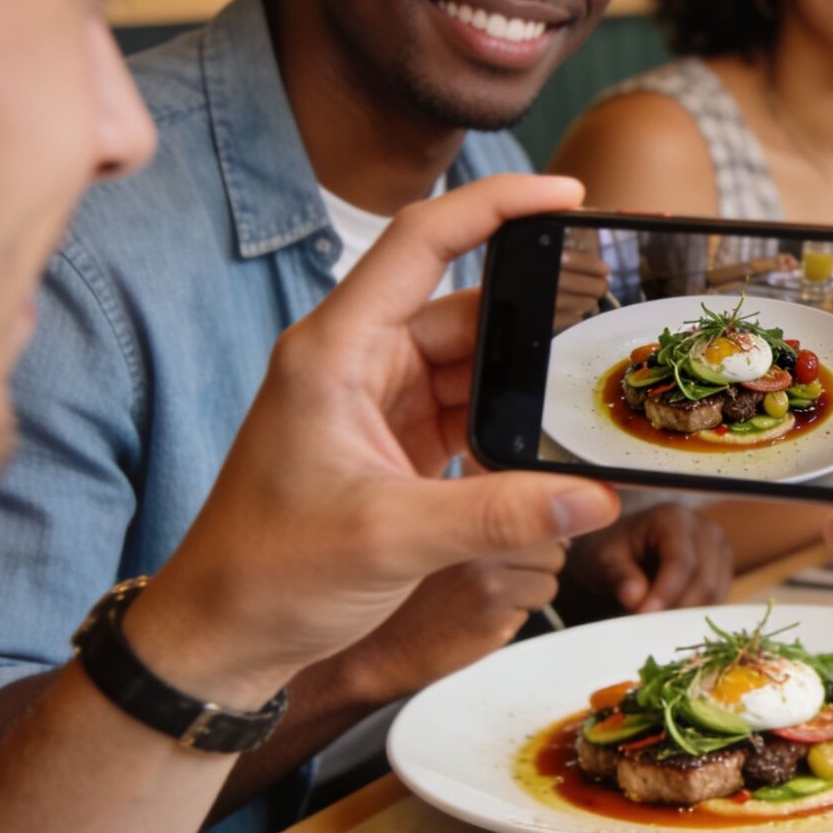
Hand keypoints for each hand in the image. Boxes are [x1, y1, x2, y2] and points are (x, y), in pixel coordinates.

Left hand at [126, 175, 620, 705]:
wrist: (219, 639)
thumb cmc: (267, 574)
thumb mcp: (391, 539)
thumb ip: (499, 515)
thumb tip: (593, 496)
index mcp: (336, 351)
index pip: (422, 241)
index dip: (497, 205)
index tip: (567, 194)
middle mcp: (357, 362)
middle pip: (467, 307)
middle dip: (539, 313)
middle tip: (612, 314)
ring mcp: (377, 402)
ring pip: (477, 364)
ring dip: (530, 378)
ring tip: (596, 387)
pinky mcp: (395, 444)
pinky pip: (471, 410)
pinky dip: (513, 421)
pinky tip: (556, 441)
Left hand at [565, 503, 735, 614]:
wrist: (624, 550)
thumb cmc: (613, 551)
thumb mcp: (604, 560)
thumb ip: (619, 576)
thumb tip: (636, 599)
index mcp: (674, 518)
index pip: (681, 561)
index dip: (666, 592)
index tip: (643, 615)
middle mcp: (705, 529)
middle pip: (704, 580)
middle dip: (676, 609)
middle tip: (648, 629)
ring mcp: (719, 549)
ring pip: (714, 593)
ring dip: (687, 616)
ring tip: (656, 626)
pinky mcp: (723, 569)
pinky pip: (718, 600)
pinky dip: (696, 616)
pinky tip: (671, 622)